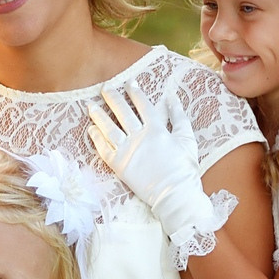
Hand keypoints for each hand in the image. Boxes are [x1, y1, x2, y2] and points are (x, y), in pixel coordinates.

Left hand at [85, 88, 214, 244]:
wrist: (175, 195)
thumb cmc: (184, 168)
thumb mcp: (187, 139)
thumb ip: (179, 117)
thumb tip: (172, 97)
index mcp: (156, 130)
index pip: (143, 105)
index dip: (135, 92)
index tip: (129, 83)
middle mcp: (138, 137)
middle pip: (122, 113)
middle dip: (113, 98)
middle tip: (105, 88)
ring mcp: (126, 151)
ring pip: (108, 129)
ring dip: (99, 116)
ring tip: (91, 106)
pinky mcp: (118, 166)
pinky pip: (103, 149)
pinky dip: (96, 138)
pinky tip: (91, 130)